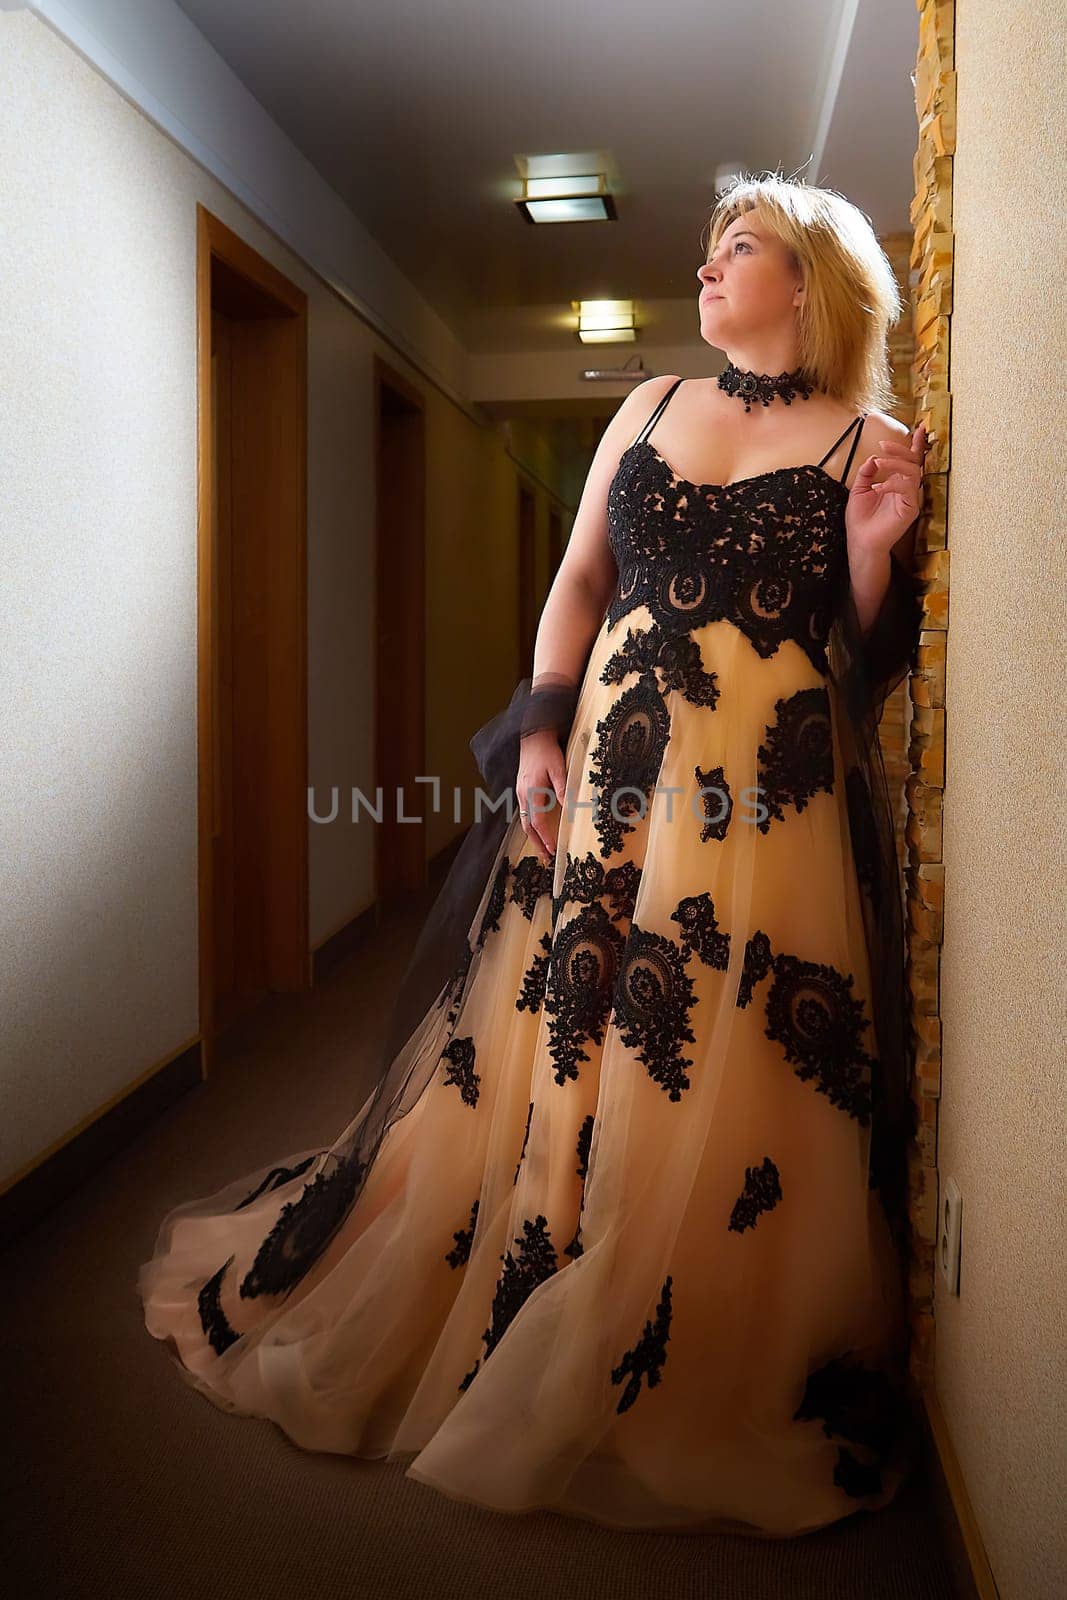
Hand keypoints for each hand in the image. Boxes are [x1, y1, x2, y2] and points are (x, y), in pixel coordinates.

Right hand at [517, 730, 566, 863]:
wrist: (532, 737)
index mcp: (532, 793)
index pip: (538, 822)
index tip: (553, 849)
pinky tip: (536, 829)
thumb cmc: (546, 752)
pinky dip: (529, 825)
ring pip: (524, 821)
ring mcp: (520, 793)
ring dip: (533, 836)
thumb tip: (569, 807)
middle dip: (537, 843)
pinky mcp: (521, 790)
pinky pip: (523, 813)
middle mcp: (523, 796)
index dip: (545, 837)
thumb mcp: (558, 769)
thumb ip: (563, 788)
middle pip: (528, 826)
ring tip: (541, 848)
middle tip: (546, 858)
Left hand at [845, 421, 929, 558]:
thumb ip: (866, 472)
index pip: (909, 461)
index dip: (915, 445)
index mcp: (897, 483)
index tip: (919, 428)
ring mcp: (910, 499)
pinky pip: (908, 489)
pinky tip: (880, 487)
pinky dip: (894, 483)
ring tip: (878, 463)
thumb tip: (874, 457)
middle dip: (900, 450)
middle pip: (913, 462)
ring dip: (895, 463)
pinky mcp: (910, 509)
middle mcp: (906, 489)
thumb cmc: (860, 519)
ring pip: (912, 472)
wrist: (860, 542)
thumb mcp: (859, 489)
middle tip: (884, 445)